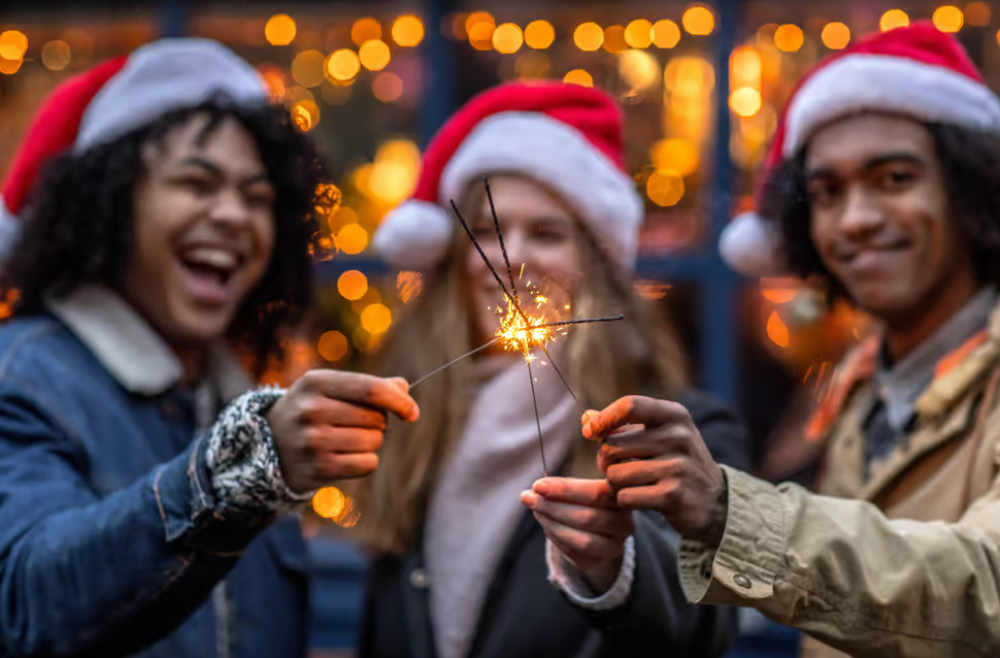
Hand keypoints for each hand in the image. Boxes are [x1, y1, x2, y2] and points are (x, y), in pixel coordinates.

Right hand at [267, 371, 418, 492]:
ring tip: (348, 440)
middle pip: (376, 418)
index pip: (371, 389)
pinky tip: (347, 457)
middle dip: (379, 422)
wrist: (270, 443)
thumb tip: (404, 387)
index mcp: (316, 382)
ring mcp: (312, 440)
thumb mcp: (331, 389)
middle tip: (358, 424)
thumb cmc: (312, 410)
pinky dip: (366, 462)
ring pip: (373, 442)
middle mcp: (311, 409)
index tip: (412, 412)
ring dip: (371, 443)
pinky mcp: (317, 469)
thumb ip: (370, 386)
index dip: (399, 401)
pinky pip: (367, 464)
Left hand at [521, 477, 633, 592]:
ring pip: (581, 540)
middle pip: (586, 518)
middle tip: (529, 497)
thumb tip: (535, 490)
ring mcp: (613, 547)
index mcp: (622, 499)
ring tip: (535, 510)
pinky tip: (546, 524)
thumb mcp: (580, 488)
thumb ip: (562, 487)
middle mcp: (624, 525)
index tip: (538, 485)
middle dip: (552, 507)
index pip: (595, 493)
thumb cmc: (587, 501)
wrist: (599, 529)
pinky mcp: (597, 562)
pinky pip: (572, 553)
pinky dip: (554, 537)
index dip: (565, 490)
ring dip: (551, 523)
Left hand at [583, 397, 727, 546]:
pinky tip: (640, 499)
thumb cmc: (675, 463)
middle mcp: (679, 437)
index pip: (630, 405)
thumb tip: (586, 418)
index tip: (590, 432)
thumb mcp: (657, 436)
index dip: (603, 419)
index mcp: (675, 415)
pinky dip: (625, 501)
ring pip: (615, 474)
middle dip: (605, 461)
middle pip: (612, 446)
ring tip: (631, 484)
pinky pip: (625, 497)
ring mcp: (677, 466)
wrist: (714, 501)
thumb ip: (620, 425)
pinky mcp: (672, 495)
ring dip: (615, 484)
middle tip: (617, 468)